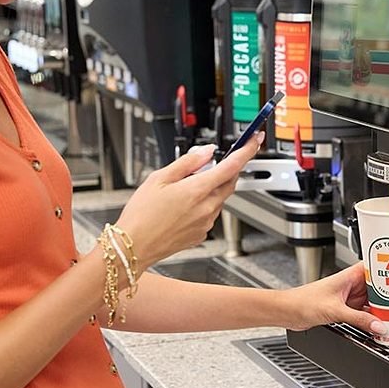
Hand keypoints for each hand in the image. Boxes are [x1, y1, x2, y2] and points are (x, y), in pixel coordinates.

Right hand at [114, 133, 263, 266]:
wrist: (133, 247)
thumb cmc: (141, 215)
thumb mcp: (159, 178)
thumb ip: (187, 163)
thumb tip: (206, 152)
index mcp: (197, 190)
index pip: (232, 166)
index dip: (247, 151)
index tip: (255, 140)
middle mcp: (207, 208)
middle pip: (229, 182)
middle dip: (227, 170)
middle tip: (210, 164)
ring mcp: (206, 223)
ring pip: (219, 198)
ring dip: (211, 188)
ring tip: (182, 191)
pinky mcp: (202, 234)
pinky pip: (210, 213)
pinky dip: (203, 205)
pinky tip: (182, 207)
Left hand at [283, 264, 385, 335]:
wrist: (288, 312)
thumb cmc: (303, 301)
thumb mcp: (335, 311)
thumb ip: (359, 319)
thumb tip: (380, 326)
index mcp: (349, 275)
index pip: (375, 266)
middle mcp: (350, 284)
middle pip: (377, 286)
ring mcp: (348, 297)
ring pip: (372, 299)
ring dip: (382, 306)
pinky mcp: (344, 308)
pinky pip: (364, 312)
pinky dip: (372, 317)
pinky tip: (380, 323)